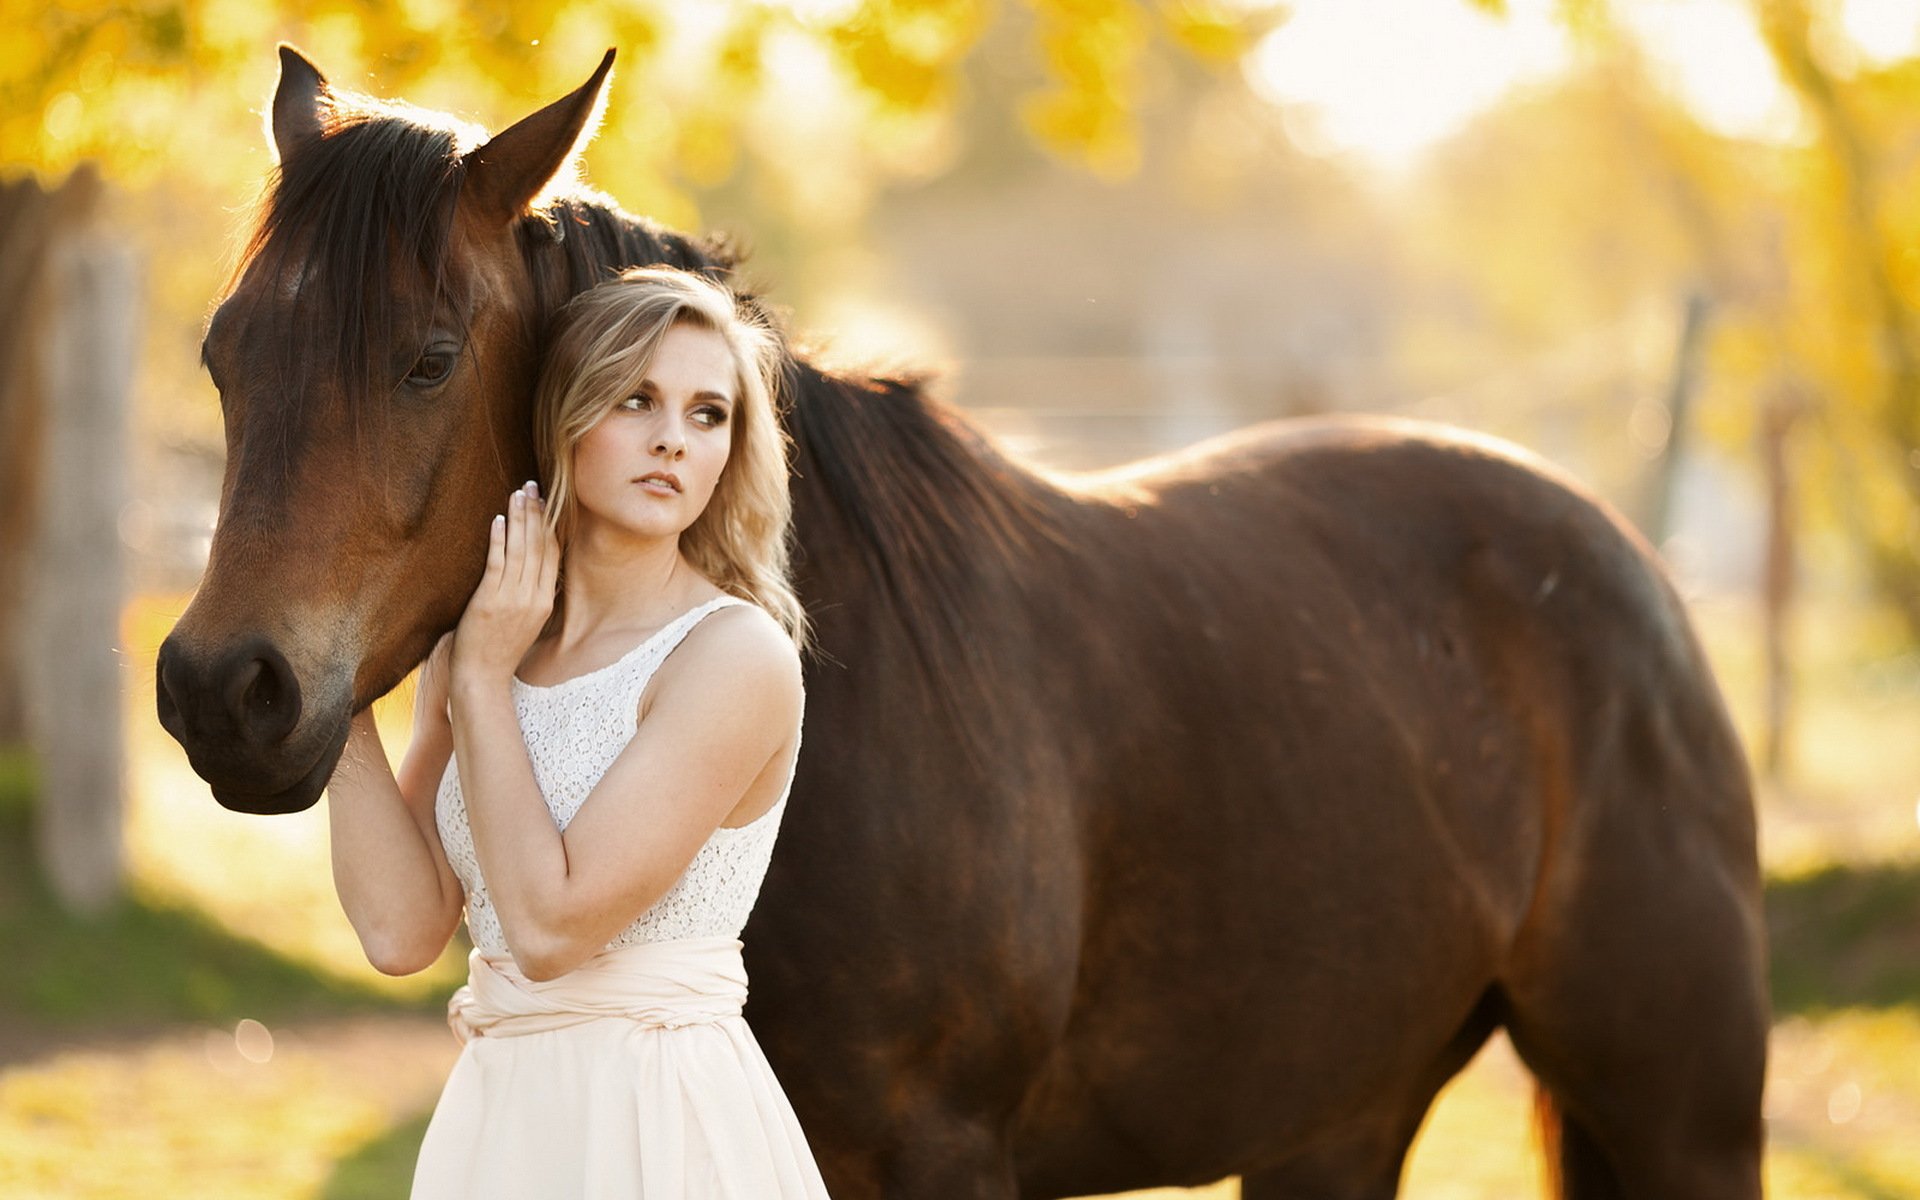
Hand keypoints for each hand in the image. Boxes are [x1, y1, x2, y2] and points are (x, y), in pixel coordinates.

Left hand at [450, 482, 558, 688]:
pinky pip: (497, 562)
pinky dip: (499, 538)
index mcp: (545, 602)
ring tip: (517, 494)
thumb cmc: (501, 650)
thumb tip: (540, 573)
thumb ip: (535, 597)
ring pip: (520, 549)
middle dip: (536, 513)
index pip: (552, 555)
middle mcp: (534, 598)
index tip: (547, 503)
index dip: (550, 526)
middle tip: (532, 487)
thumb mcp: (529, 623)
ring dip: (519, 518)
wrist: (482, 676)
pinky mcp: (490, 599)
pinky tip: (498, 520)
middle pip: (539, 546)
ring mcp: (512, 599)